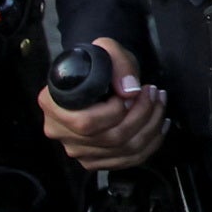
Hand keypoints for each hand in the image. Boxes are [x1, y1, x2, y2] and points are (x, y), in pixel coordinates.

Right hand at [39, 36, 167, 167]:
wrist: (95, 77)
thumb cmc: (98, 64)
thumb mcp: (106, 50)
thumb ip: (118, 63)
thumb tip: (130, 91)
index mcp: (52, 104)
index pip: (86, 122)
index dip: (115, 111)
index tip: (131, 92)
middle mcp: (59, 132)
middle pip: (110, 139)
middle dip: (142, 115)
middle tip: (154, 92)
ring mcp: (76, 150)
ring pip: (124, 151)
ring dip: (151, 127)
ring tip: (159, 103)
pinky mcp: (93, 161)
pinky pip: (128, 160)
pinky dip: (151, 143)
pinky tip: (159, 124)